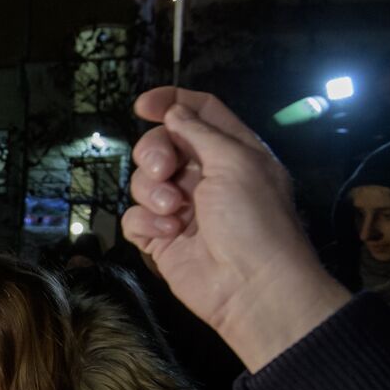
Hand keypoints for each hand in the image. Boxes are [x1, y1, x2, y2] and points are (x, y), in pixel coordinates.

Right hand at [123, 88, 350, 371]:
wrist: (252, 287)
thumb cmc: (253, 219)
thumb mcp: (235, 161)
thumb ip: (199, 132)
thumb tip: (173, 111)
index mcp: (232, 151)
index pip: (198, 112)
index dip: (171, 102)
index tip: (142, 106)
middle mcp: (205, 176)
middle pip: (161, 144)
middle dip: (153, 153)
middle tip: (162, 170)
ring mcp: (181, 208)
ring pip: (143, 182)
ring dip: (152, 192)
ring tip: (174, 211)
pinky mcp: (162, 239)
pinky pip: (136, 218)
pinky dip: (147, 223)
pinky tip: (169, 234)